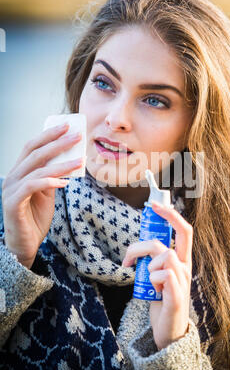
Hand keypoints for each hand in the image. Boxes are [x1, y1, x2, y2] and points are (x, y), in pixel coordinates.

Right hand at [2, 123, 82, 268]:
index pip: (32, 146)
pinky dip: (49, 182)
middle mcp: (13, 177)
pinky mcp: (12, 204)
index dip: (49, 135)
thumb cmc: (35, 217)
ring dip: (60, 163)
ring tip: (79, 160)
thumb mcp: (48, 193)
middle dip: (57, 143)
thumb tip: (70, 159)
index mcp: (20, 172)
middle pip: (35, 153)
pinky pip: (31, 188)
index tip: (67, 126)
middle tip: (77, 136)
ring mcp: (11, 190)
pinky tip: (65, 182)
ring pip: (36, 169)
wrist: (26, 244)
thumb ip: (53, 176)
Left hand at [122, 200, 192, 350]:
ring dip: (148, 265)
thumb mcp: (157, 274)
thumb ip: (153, 259)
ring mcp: (184, 281)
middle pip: (176, 236)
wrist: (168, 331)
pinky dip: (153, 280)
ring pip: (165, 255)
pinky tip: (153, 291)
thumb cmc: (160, 300)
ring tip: (147, 280)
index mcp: (182, 259)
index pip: (184, 229)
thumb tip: (138, 245)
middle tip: (131, 256)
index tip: (154, 205)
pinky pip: (164, 276)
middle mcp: (186, 267)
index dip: (171, 214)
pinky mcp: (178, 296)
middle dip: (151, 236)